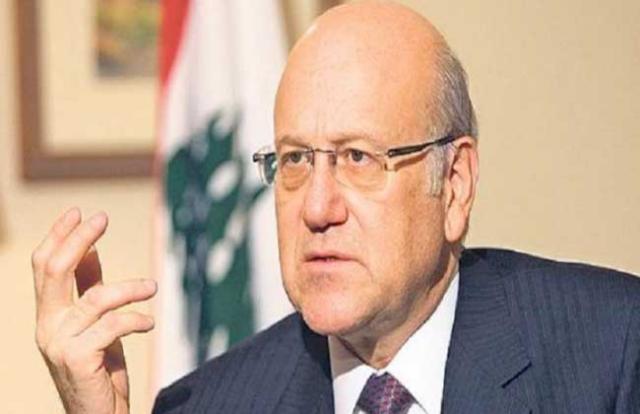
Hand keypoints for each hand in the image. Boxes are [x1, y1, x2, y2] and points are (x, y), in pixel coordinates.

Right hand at [32, 208, 156, 413]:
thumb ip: (89, 289)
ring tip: (152, 287)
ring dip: (131, 288)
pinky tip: (149, 323)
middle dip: (78, 238)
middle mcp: (46, 326)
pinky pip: (112, 325)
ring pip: (96, 298)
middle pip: (54, 270)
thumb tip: (91, 250)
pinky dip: (136, 319)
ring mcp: (58, 343)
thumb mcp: (94, 323)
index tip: (79, 212)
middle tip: (103, 218)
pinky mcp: (77, 359)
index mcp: (48, 315)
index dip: (59, 236)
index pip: (43, 266)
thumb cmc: (99, 369)